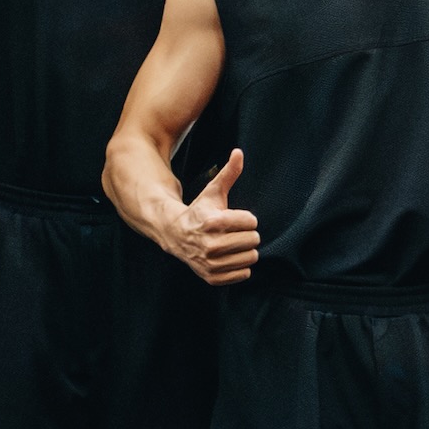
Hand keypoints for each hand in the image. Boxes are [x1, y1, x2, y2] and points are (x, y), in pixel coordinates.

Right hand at [166, 150, 260, 286]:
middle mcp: (211, 245)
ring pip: (251, 258)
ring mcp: (210, 263)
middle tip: (233, 232)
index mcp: (213, 222)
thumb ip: (229, 173)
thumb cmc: (199, 211)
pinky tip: (228, 257)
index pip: (251, 222)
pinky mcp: (212, 277)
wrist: (175, 235)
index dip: (245, 218)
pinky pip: (243, 274)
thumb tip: (239, 152)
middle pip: (253, 241)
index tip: (234, 218)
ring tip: (231, 244)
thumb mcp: (213, 191)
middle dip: (247, 235)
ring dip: (245, 251)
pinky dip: (239, 267)